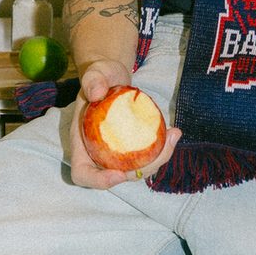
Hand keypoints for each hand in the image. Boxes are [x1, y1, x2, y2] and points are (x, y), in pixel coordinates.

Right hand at [68, 59, 180, 189]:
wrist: (113, 78)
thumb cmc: (100, 76)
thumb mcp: (95, 73)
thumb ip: (93, 80)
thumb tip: (97, 93)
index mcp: (82, 143)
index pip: (82, 173)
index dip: (98, 181)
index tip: (118, 173)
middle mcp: (97, 153)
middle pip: (116, 177)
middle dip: (140, 172)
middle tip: (160, 151)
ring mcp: (115, 154)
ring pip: (136, 170)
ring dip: (157, 161)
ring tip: (172, 137)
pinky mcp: (132, 148)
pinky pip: (146, 157)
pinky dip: (162, 149)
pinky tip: (174, 131)